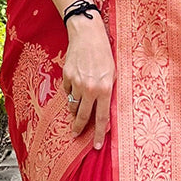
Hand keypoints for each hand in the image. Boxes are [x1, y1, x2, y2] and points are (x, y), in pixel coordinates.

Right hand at [62, 15, 114, 149]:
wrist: (87, 34)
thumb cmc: (104, 53)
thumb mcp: (113, 73)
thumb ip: (108, 92)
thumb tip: (102, 110)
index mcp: (105, 89)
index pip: (102, 118)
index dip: (98, 134)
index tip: (95, 146)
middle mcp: (90, 89)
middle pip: (83, 116)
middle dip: (79, 129)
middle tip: (76, 135)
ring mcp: (76, 83)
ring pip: (73, 105)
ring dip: (75, 110)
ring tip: (77, 108)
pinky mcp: (66, 77)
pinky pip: (67, 91)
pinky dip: (71, 92)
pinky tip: (76, 82)